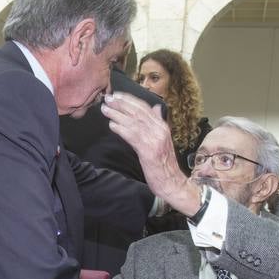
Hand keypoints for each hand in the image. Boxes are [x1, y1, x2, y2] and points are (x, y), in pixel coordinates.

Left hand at [100, 92, 200, 216]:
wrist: (172, 183)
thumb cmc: (165, 164)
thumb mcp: (164, 140)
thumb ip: (158, 123)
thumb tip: (156, 108)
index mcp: (163, 126)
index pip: (145, 107)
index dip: (130, 100)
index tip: (118, 95)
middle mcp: (159, 130)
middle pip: (138, 112)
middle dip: (121, 103)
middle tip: (108, 98)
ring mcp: (155, 140)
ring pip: (133, 122)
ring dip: (117, 114)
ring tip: (105, 109)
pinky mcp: (148, 151)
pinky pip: (132, 136)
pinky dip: (121, 129)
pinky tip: (112, 125)